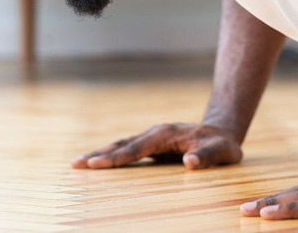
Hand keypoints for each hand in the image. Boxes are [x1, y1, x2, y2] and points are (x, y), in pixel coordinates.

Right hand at [70, 123, 242, 169]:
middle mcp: (155, 134)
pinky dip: (111, 157)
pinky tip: (97, 164)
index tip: (96, 164)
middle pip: (122, 144)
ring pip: (122, 146)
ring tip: (77, 164)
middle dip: (99, 154)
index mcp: (166, 134)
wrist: (222, 133)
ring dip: (100, 155)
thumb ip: (207, 156)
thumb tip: (190, 162)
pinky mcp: (152, 147)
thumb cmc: (222, 144)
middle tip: (75, 164)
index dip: (117, 157)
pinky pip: (128, 152)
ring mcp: (152, 139)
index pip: (137, 147)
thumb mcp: (221, 151)